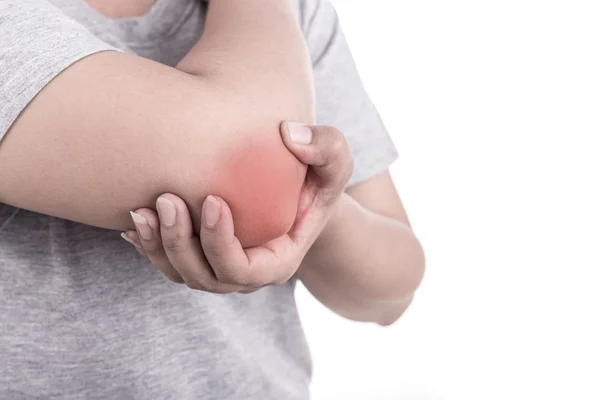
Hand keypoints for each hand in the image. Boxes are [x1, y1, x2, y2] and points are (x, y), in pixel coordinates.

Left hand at [121, 121, 353, 292]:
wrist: (296, 193)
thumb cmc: (315, 179)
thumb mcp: (334, 161)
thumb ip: (327, 148)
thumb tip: (290, 134)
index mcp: (278, 262)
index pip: (243, 270)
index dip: (221, 243)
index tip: (212, 199)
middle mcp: (246, 274)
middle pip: (204, 278)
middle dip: (180, 244)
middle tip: (166, 200)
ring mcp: (221, 268)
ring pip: (180, 274)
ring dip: (157, 247)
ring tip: (141, 210)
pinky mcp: (201, 256)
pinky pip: (169, 263)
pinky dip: (147, 246)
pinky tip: (131, 221)